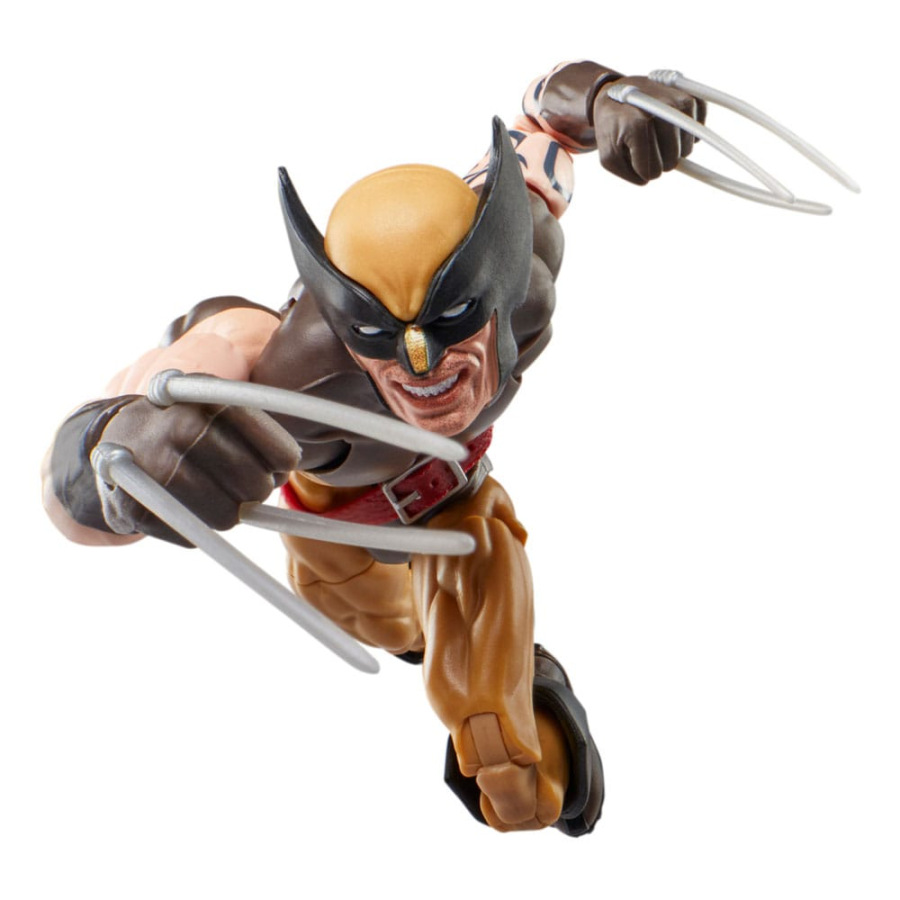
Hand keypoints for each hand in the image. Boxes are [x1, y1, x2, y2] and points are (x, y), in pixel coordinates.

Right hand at [98, 396, 299, 545]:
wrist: (111, 439)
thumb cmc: (183, 428)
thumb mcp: (217, 408)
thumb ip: (258, 433)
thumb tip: (286, 473)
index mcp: (211, 401)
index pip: (282, 453)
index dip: (284, 466)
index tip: (277, 466)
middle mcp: (183, 429)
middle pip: (259, 487)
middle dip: (255, 490)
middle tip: (237, 481)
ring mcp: (157, 467)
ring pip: (229, 516)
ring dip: (226, 511)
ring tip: (204, 489)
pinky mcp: (136, 504)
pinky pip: (194, 534)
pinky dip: (193, 526)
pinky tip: (178, 502)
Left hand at [592, 75, 706, 184]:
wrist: (613, 93)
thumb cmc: (611, 128)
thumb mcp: (608, 156)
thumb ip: (628, 174)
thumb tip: (652, 177)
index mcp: (637, 124)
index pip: (652, 171)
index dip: (642, 170)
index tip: (633, 157)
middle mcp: (661, 108)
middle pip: (672, 161)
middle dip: (658, 160)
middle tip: (645, 145)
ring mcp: (678, 100)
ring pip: (688, 148)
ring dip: (674, 149)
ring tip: (656, 135)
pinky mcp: (690, 94)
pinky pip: (699, 128)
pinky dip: (688, 135)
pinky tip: (672, 128)